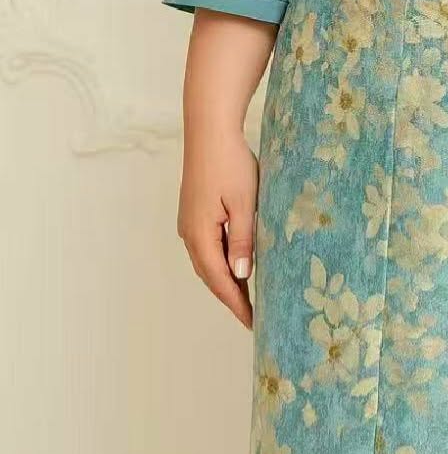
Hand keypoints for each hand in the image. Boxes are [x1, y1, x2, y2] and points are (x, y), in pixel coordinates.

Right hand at [176, 123, 259, 328]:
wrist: (210, 131)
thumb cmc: (230, 163)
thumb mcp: (245, 204)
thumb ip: (243, 241)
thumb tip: (241, 276)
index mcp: (200, 234)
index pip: (219, 279)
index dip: (236, 302)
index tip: (252, 322)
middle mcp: (189, 233)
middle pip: (209, 274)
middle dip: (230, 296)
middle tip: (252, 316)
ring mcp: (189, 222)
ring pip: (207, 261)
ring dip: (224, 279)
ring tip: (247, 295)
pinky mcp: (194, 212)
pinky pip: (207, 246)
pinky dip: (221, 260)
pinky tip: (236, 263)